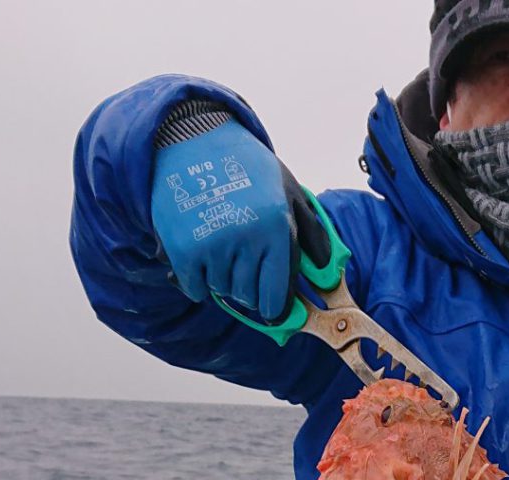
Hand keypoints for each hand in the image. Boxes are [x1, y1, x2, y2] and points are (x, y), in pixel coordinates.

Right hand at [149, 118, 328, 322]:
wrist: (193, 141)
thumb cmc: (248, 168)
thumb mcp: (289, 191)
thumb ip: (311, 235)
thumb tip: (326, 278)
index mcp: (276, 228)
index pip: (276, 294)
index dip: (274, 306)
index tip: (271, 309)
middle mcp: (245, 239)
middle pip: (247, 295)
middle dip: (248, 286)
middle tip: (243, 260)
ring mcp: (211, 245)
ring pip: (221, 290)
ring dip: (222, 277)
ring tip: (222, 246)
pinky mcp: (182, 248)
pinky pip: (195, 288)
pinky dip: (197, 279)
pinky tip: (202, 253)